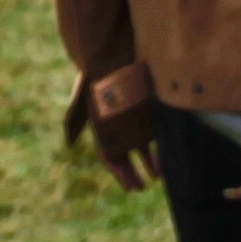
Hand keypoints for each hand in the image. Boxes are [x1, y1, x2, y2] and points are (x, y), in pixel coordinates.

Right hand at [65, 77, 168, 191]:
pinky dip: (162, 143)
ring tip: (160, 176)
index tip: (130, 189)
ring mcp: (135, 117)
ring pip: (144, 145)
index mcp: (102, 127)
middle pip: (128, 154)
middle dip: (134, 172)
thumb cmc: (94, 75)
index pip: (111, 157)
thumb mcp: (80, 98)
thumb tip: (70, 143)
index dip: (120, 174)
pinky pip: (156, 129)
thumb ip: (74, 120)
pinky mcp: (149, 108)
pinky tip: (170, 154)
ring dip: (152, 161)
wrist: (111, 52)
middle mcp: (119, 125)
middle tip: (143, 187)